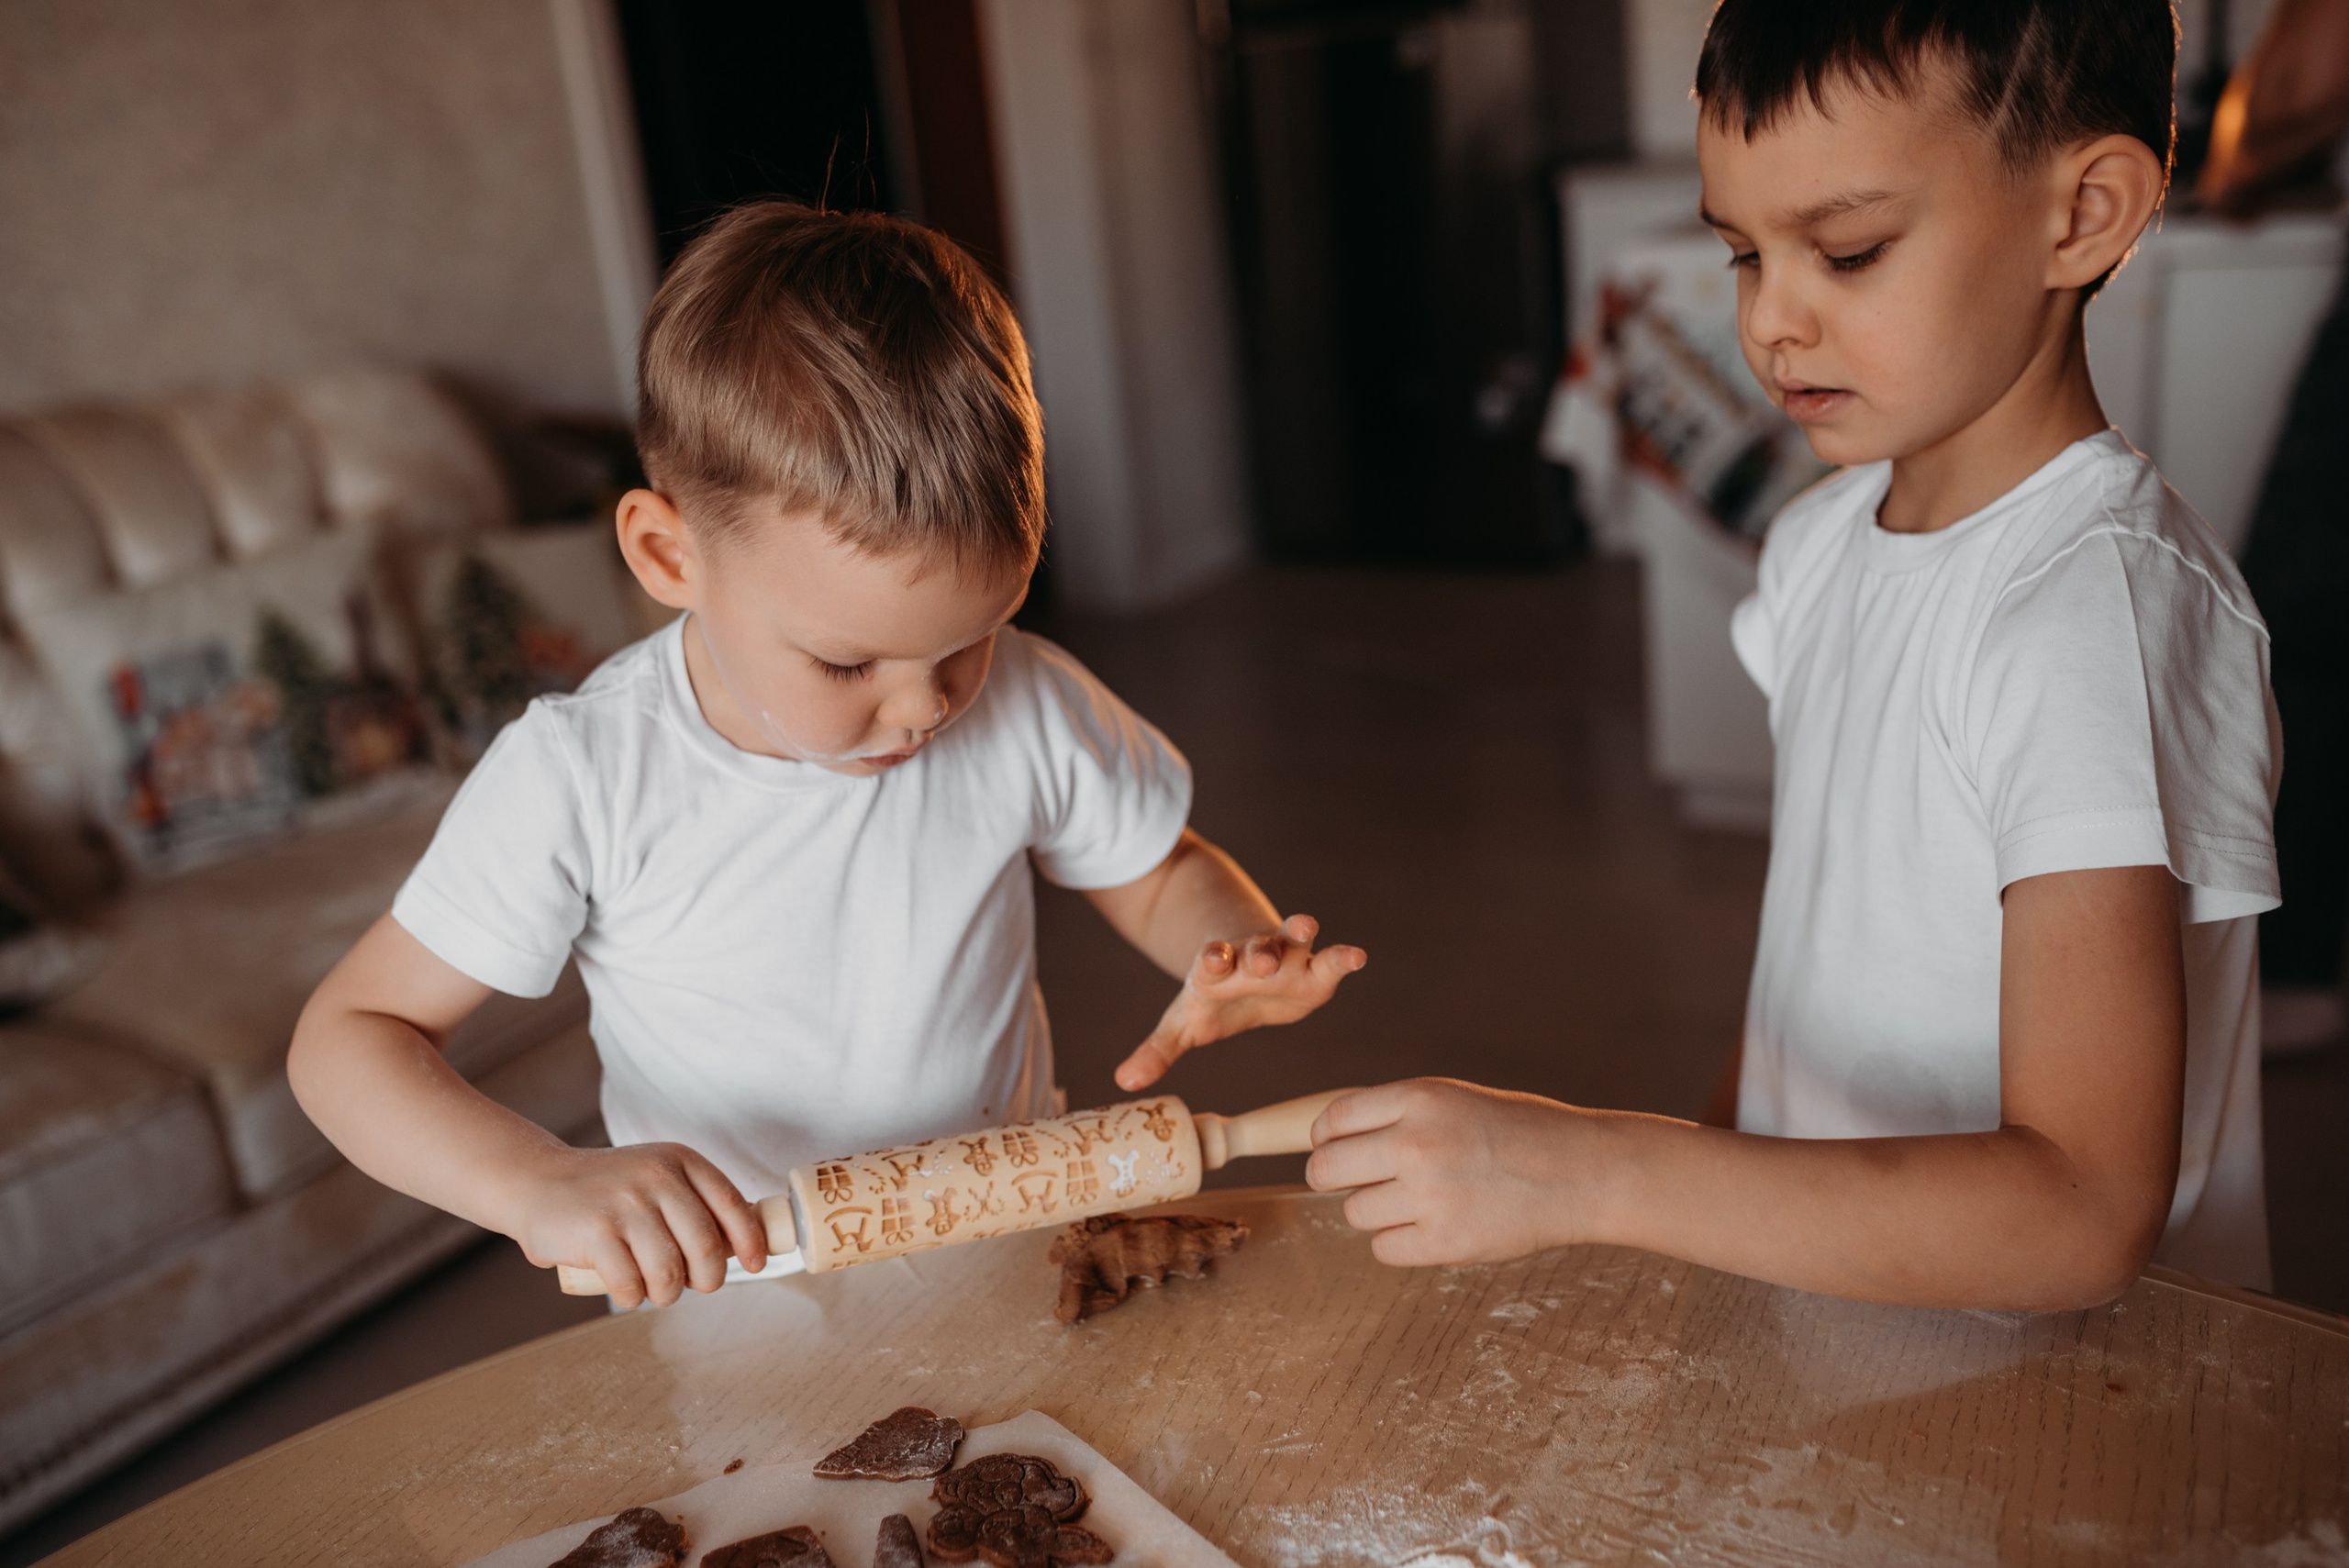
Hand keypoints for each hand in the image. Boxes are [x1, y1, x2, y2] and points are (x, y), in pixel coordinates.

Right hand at [503, 1142, 766, 1308]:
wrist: (536, 1181)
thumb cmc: (606, 1191)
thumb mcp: (656, 1178)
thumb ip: (693, 1203)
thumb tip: (741, 1247)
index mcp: (679, 1161)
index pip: (732, 1204)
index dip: (751, 1240)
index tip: (757, 1263)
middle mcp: (657, 1177)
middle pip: (707, 1247)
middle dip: (707, 1279)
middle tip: (692, 1286)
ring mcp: (626, 1203)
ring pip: (670, 1273)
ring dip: (665, 1294)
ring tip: (652, 1289)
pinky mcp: (596, 1232)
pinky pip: (631, 1284)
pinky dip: (631, 1297)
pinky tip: (624, 1289)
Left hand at [1113, 914, 1365, 1089]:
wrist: (1242, 963)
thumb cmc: (1212, 997)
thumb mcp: (1183, 1024)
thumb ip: (1158, 1050)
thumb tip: (1124, 1082)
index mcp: (1217, 968)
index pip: (1213, 961)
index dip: (1213, 960)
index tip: (1212, 961)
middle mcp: (1252, 957)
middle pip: (1256, 949)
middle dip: (1258, 953)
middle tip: (1260, 960)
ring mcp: (1285, 958)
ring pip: (1292, 939)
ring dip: (1298, 932)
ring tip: (1307, 925)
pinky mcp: (1314, 970)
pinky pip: (1330, 960)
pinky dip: (1343, 957)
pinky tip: (1358, 955)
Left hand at [1304, 1078, 1610, 1266]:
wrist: (1581, 1172)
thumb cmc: (1516, 1132)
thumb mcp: (1454, 1099)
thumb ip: (1395, 1115)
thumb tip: (1326, 1142)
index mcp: (1419, 1098)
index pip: (1333, 1120)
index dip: (1325, 1138)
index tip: (1334, 1148)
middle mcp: (1417, 1143)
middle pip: (1326, 1169)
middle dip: (1333, 1176)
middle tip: (1359, 1181)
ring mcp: (1430, 1196)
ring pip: (1354, 1213)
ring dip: (1375, 1211)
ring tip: (1416, 1201)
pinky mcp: (1445, 1243)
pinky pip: (1384, 1249)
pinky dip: (1400, 1243)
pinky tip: (1431, 1227)